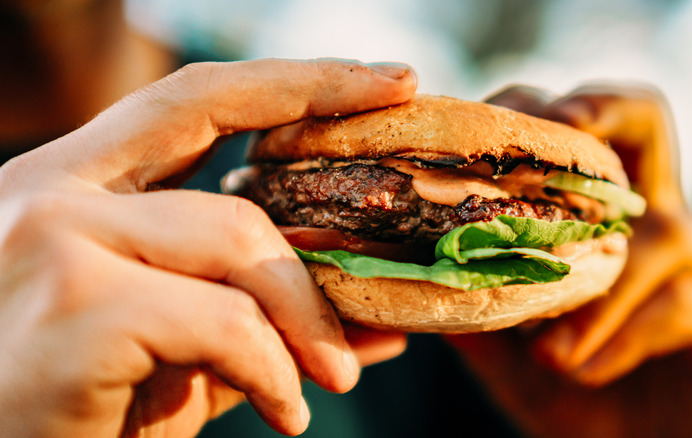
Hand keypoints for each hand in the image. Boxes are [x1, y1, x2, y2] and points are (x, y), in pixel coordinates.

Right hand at [0, 58, 415, 436]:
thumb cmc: (79, 412)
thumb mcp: (176, 350)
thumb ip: (261, 319)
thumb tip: (373, 321)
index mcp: (69, 184)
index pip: (193, 98)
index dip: (298, 80)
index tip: (390, 80)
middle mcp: (46, 189)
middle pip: (221, 146)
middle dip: (326, 156)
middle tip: (390, 254)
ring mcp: (50, 237)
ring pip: (236, 238)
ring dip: (305, 319)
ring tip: (332, 377)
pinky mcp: (72, 306)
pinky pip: (225, 321)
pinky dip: (274, 370)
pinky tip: (284, 412)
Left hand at [447, 84, 691, 437]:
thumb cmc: (562, 382)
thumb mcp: (499, 335)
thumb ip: (465, 292)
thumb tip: (403, 264)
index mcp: (593, 210)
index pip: (567, 127)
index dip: (523, 112)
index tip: (473, 133)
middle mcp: (648, 215)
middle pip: (644, 118)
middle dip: (599, 109)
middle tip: (558, 127)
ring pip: (656, 232)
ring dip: (591, 291)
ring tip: (543, 348)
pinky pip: (677, 305)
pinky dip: (617, 339)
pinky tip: (579, 367)